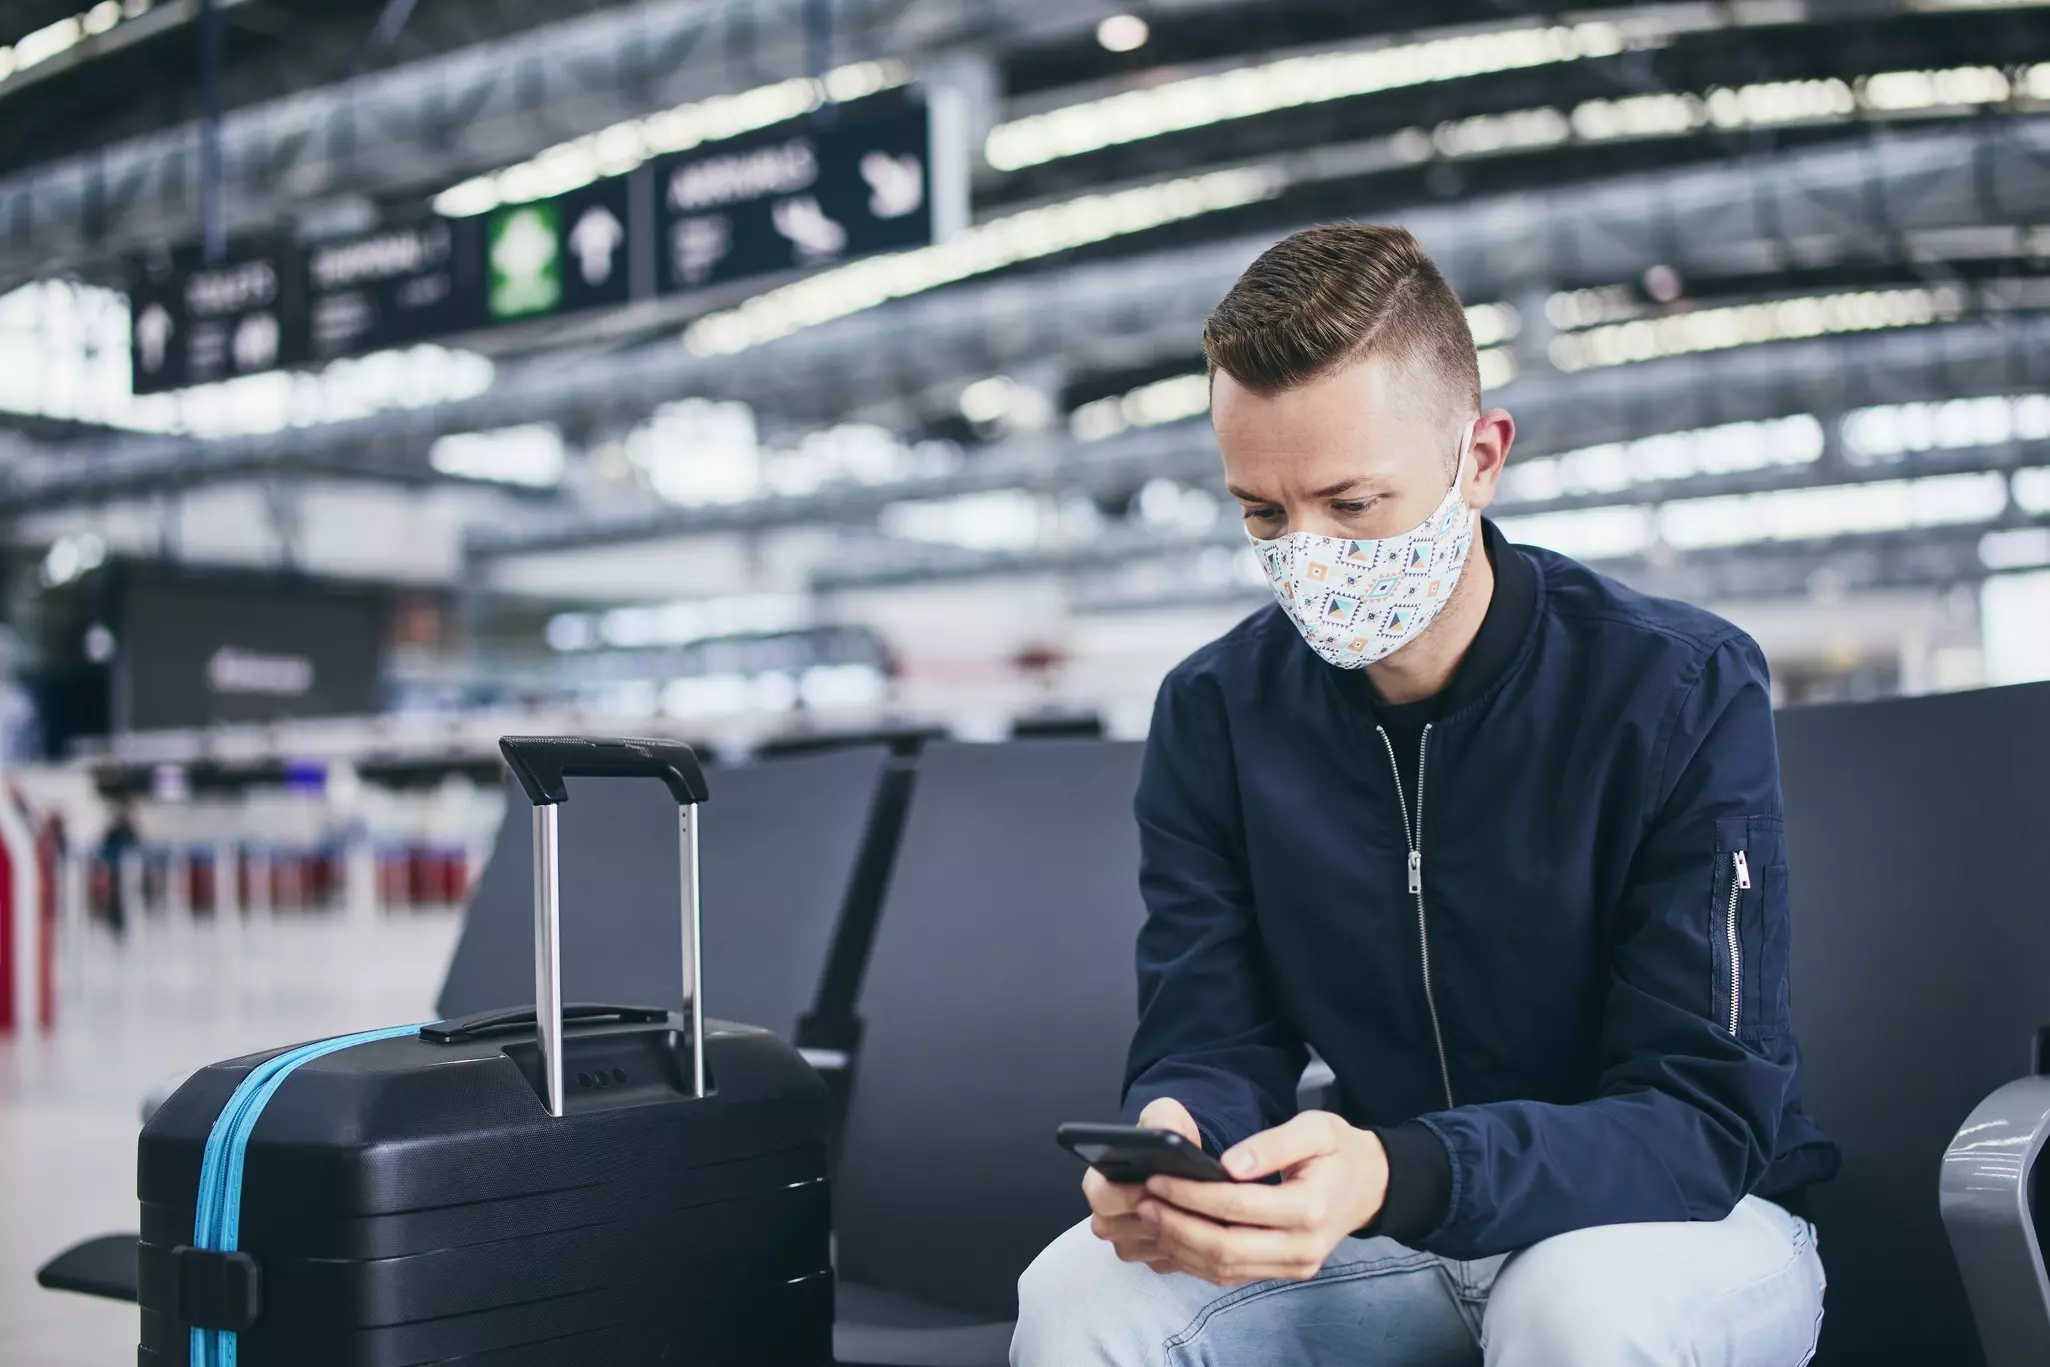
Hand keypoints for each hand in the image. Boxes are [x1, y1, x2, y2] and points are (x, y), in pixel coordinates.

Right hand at [1083, 1097, 1200, 1272]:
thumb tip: (1167, 1134)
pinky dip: (1181, 1248)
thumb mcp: (1165, 1117)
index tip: (1153, 1187)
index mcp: (1098, 1181)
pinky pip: (1164, 1261)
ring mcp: (1127, 1241)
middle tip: (1180, 1202)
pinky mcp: (1151, 1260)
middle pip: (1119, 1229)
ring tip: (1193, 1212)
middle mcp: (1105, 1216)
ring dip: (1168, 1233)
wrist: (1183, 1162)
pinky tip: (1197, 1228)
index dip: (1126, 1194)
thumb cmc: (1166, 1139)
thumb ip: (1163, 1120)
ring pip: (1143, 1248)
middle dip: (1151, 1216)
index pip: (1101, 1196)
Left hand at [1137, 1111, 1388, 1285]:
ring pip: (1225, 1269)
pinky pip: (1233, 1276)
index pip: (1239, 1206)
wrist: (1371, 1185)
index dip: (1194, 1195)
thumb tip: (1229, 1163)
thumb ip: (1273, 1142)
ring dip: (1181, 1247)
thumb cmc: (1339, 1152)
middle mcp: (1303, 1246)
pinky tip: (1173, 1237)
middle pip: (1226, 1248)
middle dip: (1178, 1226)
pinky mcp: (1285, 1272)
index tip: (1159, 1179)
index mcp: (1311, 1206)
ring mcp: (1295, 1266)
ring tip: (1151, 1218)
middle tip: (1144, 1202)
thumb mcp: (1317, 1129)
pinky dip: (1197, 1261)